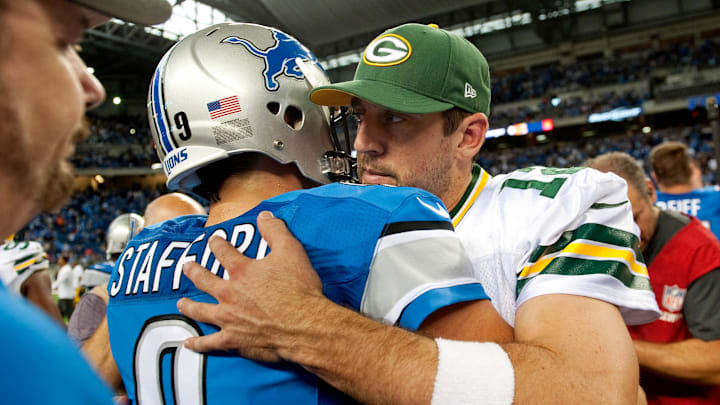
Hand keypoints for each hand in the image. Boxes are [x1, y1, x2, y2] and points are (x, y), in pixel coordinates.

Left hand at [177, 211, 323, 360]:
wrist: (303, 325)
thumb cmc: (299, 289)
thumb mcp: (291, 251)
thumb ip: (276, 230)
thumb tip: (264, 215)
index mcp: (242, 271)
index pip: (224, 252)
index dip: (217, 244)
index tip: (213, 240)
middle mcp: (229, 293)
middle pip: (204, 280)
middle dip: (194, 271)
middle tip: (187, 266)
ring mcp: (228, 318)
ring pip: (201, 310)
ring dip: (189, 306)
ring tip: (181, 303)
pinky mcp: (233, 340)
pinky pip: (210, 343)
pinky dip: (198, 344)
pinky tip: (189, 343)